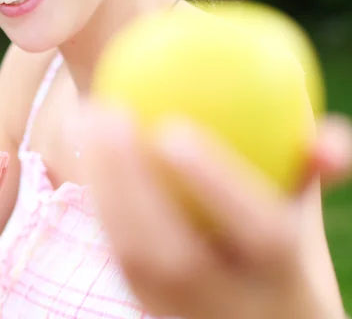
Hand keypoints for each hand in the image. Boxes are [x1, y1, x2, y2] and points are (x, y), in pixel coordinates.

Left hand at [81, 102, 351, 318]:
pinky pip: (116, 257)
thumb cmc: (282, 254)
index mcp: (285, 279)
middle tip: (109, 112)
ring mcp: (180, 315)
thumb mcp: (303, 217)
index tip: (171, 129)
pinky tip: (85, 149)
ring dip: (102, 184)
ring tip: (85, 118)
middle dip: (133, 183)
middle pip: (174, 255)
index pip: (259, 234)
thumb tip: (326, 131)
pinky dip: (96, 199)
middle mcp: (231, 310)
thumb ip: (313, 170)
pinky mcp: (147, 308)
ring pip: (132, 260)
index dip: (217, 183)